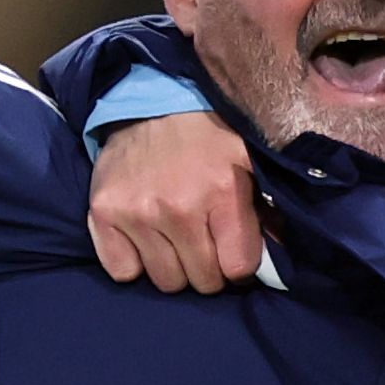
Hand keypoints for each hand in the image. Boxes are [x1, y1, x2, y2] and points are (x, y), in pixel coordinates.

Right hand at [88, 112, 261, 292]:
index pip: (238, 268)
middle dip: (209, 268)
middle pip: (202, 281)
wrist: (152, 102)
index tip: (234, 251)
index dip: (240, 265)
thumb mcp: (251, 161)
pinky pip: (123, 271)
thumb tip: (281, 251)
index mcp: (222, 192)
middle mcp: (178, 207)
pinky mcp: (104, 212)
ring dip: (174, 266)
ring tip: (176, 238)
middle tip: (204, 242)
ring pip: (165, 281)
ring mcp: (137, 212)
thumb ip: (270, 208)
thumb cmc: (209, 136)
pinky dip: (134, 262)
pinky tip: (146, 239)